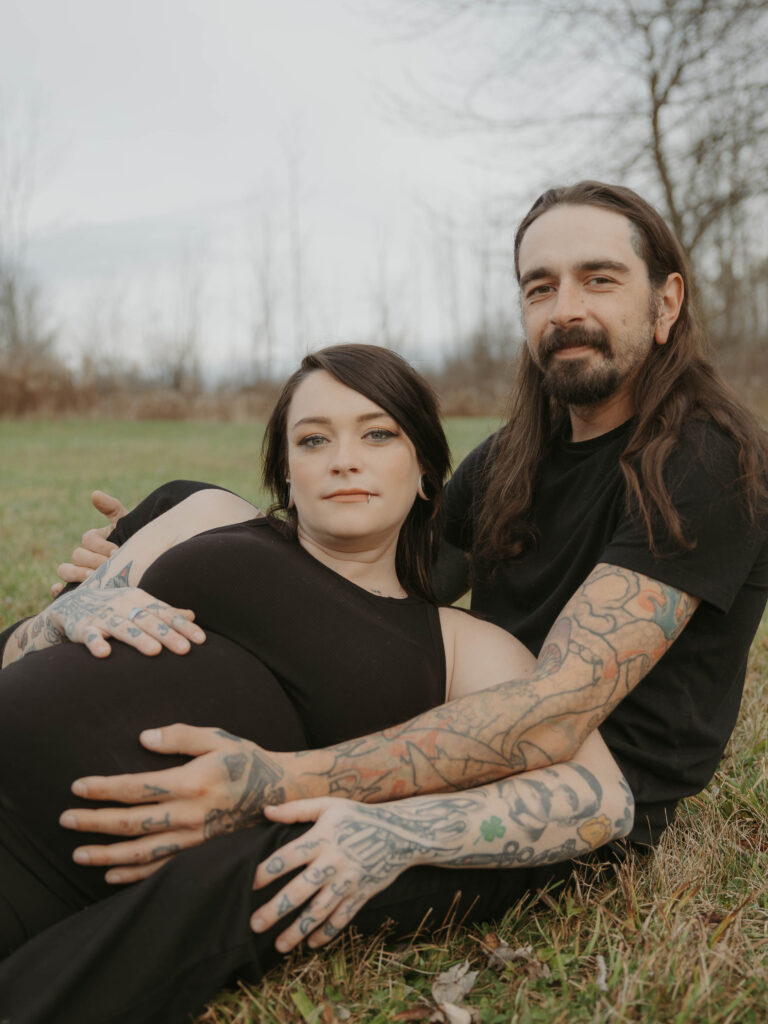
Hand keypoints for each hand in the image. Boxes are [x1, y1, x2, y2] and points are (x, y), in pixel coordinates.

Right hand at [47, 585, 205, 657]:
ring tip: (154, 651)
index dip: (183, 626)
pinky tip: (104, 653)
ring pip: (123, 628)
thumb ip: (164, 612)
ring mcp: (103, 616)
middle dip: (167, 635)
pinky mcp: (83, 627)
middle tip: (185, 649)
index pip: (166, 614)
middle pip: (148, 621)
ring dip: (138, 639)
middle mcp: (123, 605)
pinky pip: (90, 635)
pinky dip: (97, 643)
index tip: (201, 640)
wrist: (71, 604)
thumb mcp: (139, 605)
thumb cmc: (115, 607)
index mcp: (140, 599)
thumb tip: (192, 615)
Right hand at [52, 490, 126, 596]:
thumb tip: (94, 494)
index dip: (101, 545)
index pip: (88, 540)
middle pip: (77, 555)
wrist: (144, 565)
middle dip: (94, 560)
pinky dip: (57, 590)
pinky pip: (59, 590)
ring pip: (65, 570)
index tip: (117, 552)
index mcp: (93, 539)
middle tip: (109, 566)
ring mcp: (78, 572)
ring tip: (93, 578)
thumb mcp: (125, 524)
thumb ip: (112, 508)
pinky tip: (61, 590)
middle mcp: (83, 555)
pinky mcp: (77, 589)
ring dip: (76, 573)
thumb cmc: (134, 543)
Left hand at [59, 724, 291, 883]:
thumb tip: (143, 738)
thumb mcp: (217, 737)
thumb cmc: (246, 759)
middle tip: (65, 820)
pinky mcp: (202, 853)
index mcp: (192, 782)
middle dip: (94, 822)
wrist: (282, 792)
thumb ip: (180, 736)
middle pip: (132, 823)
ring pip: (142, 853)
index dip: (104, 789)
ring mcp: (196, 838)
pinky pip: (163, 869)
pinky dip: (134, 875)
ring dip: (107, 855)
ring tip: (79, 854)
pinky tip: (112, 875)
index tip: (77, 787)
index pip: (136, 788)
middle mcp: (190, 814)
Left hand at [251, 798, 426, 951]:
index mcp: (322, 838)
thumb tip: (266, 811)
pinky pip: (342, 918)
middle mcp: (333, 862)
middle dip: (276, 909)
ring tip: (278, 945)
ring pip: (320, 911)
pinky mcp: (362, 895)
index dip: (267, 871)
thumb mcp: (329, 805)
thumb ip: (296, 810)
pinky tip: (310, 943)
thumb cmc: (359, 816)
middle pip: (300, 890)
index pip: (288, 857)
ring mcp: (349, 881)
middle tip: (254, 924)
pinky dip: (327, 933)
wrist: (401, 833)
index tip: (249, 884)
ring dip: (298, 930)